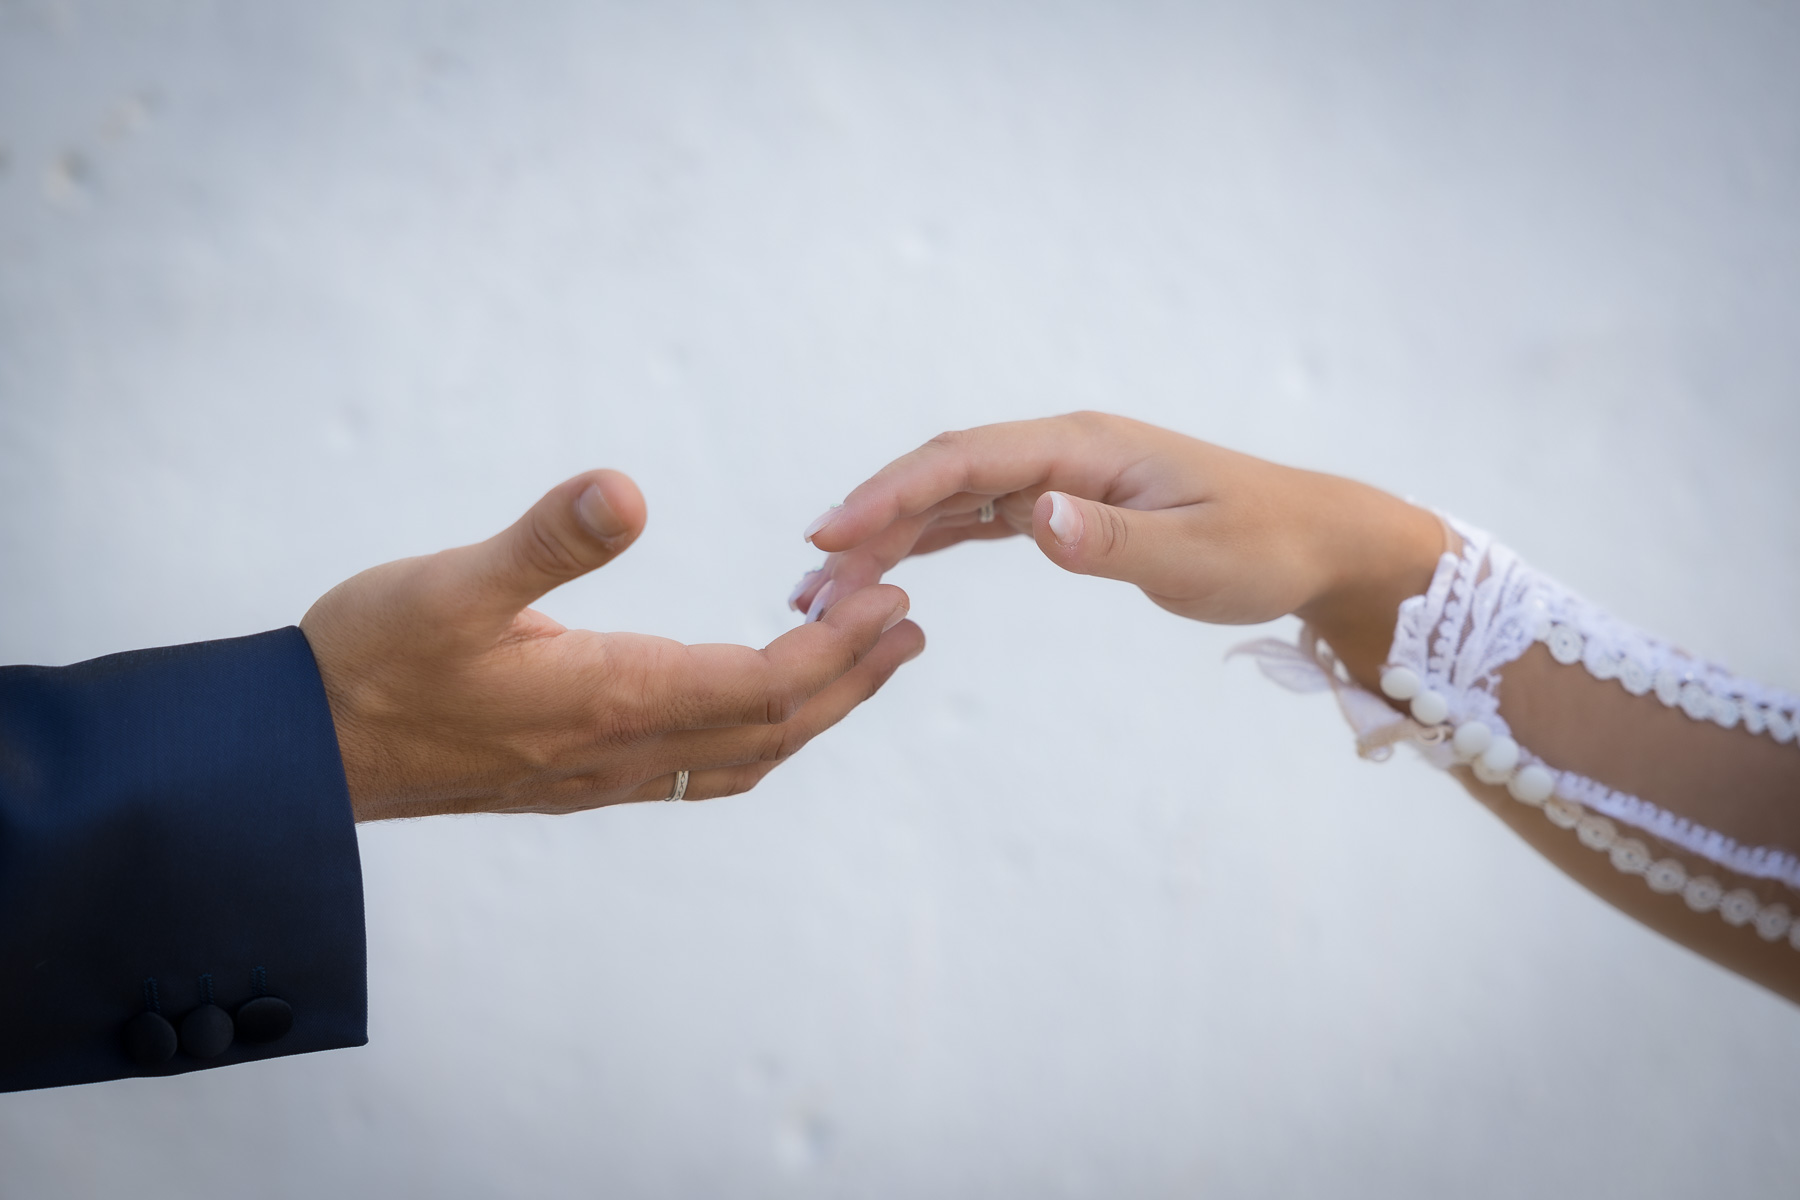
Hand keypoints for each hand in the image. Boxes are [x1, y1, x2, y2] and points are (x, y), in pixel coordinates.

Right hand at [301, 470, 923, 820]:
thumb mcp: (449, 584)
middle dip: (851, 681)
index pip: (763, 687)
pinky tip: (749, 703)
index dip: (840, 649)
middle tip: (909, 628)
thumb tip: (627, 489)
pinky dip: (751, 733)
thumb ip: (544, 540)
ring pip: (739, 757)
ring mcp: (600, 776)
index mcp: (610, 700)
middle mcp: (618, 751)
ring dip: (809, 712)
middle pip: (771, 730)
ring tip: (856, 662)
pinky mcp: (575, 779)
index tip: (894, 602)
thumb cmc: (370, 662)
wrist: (303, 754)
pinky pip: (696, 768)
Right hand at [789, 412, 1440, 687]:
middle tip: (809, 580)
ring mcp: (1060, 477)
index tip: (831, 534)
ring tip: (827, 583)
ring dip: (890, 534)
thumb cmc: (1263, 544)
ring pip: (953, 496)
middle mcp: (1063, 452)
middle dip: (871, 519)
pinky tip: (889, 567)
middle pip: (943, 474)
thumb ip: (1112, 540)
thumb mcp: (1196, 552)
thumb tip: (1035, 521)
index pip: (968, 460)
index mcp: (1085, 448)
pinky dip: (931, 539)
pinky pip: (980, 516)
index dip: (892, 493)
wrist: (1314, 541)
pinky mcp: (1066, 507)